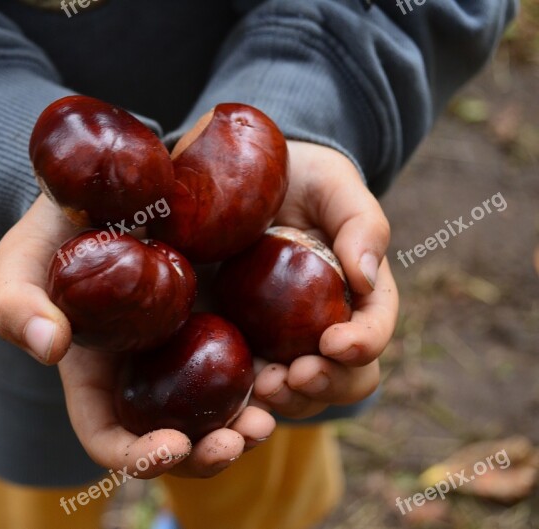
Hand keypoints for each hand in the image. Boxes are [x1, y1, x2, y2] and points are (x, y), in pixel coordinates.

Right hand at [0, 194, 274, 477]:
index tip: (171, 445)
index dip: (138, 457)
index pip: (110, 440)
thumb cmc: (51, 231)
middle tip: (239, 437)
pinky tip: (288, 367)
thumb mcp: (18, 263)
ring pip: (217, 410)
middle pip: (175, 440)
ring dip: (244, 425)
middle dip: (206, 453)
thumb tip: (51, 347)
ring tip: (267, 416)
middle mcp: (143, 376)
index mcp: (93, 380)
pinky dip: (266, 375)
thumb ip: (16, 305)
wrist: (104, 185)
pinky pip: (246, 360)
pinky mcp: (220, 320)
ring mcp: (184, 351)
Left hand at [173, 114, 396, 419]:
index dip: (362, 345)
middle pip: (344, 378)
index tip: (335, 343)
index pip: (375, 330)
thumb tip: (367, 277)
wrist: (249, 180)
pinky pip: (246, 383)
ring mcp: (282, 340)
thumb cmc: (303, 179)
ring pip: (299, 393)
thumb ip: (361, 224)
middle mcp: (325, 327)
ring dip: (286, 400)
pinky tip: (226, 391)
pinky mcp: (240, 340)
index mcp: (360, 294)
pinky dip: (243, 398)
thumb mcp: (335, 187)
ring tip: (261, 387)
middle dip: (325, 384)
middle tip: (294, 376)